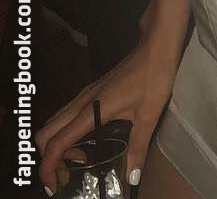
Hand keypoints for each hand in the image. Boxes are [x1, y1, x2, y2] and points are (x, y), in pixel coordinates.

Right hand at [36, 35, 181, 194]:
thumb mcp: (149, 113)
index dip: (49, 167)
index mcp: (92, 110)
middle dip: (48, 159)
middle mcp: (82, 102)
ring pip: (54, 124)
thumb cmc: (154, 75)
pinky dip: (66, 134)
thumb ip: (138, 146)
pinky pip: (66, 116)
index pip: (57, 143)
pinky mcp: (91, 92)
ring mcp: (85, 95)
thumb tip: (132, 176)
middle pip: (46, 133)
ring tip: (80, 161)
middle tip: (67, 175)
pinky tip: (88, 142)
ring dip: (57, 146)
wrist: (157, 45)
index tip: (54, 186)